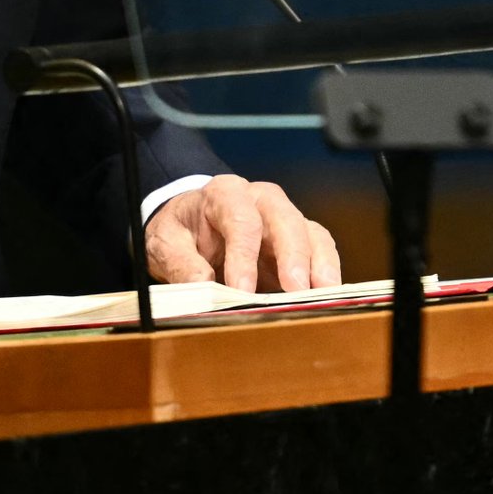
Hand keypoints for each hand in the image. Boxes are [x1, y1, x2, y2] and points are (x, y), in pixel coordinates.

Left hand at [143, 175, 343, 291]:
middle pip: (286, 221)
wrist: (191, 226)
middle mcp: (262, 201)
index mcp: (225, 194)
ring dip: (321, 266)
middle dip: (294, 256)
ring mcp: (285, 220)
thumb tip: (201, 284)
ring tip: (325, 296)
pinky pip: (320, 253)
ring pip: (312, 235)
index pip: (241, 219)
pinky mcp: (299, 243)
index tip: (242, 289)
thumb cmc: (181, 232)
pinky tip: (327, 299)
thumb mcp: (165, 243)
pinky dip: (326, 275)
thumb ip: (181, 264)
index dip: (243, 255)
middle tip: (296, 290)